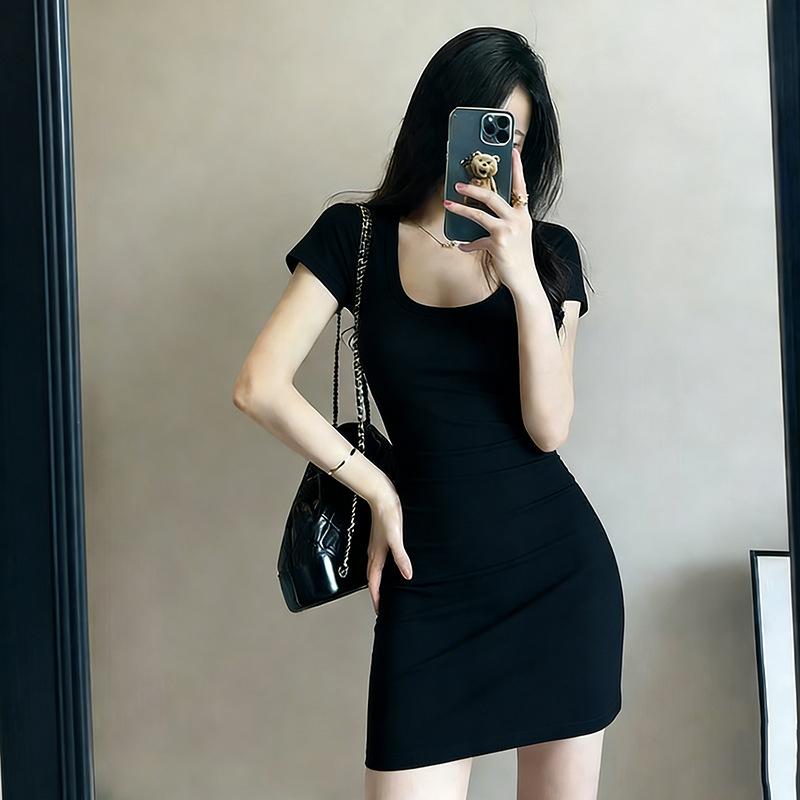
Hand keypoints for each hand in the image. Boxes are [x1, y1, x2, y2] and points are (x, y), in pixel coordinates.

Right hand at [366, 489, 412, 614]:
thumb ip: (401, 556)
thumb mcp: (396, 536)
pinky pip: (378, 559)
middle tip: (381, 606)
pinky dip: (382, 568)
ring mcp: (376, 545)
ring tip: (383, 591)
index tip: (379, 611)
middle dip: (376, 593)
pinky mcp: (380, 537)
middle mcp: (374, 552)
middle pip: (373, 578)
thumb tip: (407, 575)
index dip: (377, 598)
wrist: (380, 494)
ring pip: (374, 569)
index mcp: (377, 555)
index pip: (374, 582)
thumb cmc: (388, 513)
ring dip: (378, 581)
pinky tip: (390, 565)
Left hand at [443, 148, 534, 293]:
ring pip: (480, 214)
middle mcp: (517, 219)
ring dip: (461, 209)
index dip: (517, 169)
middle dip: (474, 188)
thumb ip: (504, 223)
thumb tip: (484, 217)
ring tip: (449, 204)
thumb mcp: (517, 236)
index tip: (513, 152)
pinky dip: (467, 244)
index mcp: (523, 215)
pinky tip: (462, 245)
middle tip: (458, 184)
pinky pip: (476, 240)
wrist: (526, 279)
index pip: (521, 186)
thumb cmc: (520, 258)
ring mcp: (508, 231)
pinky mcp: (498, 244)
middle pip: (493, 197)